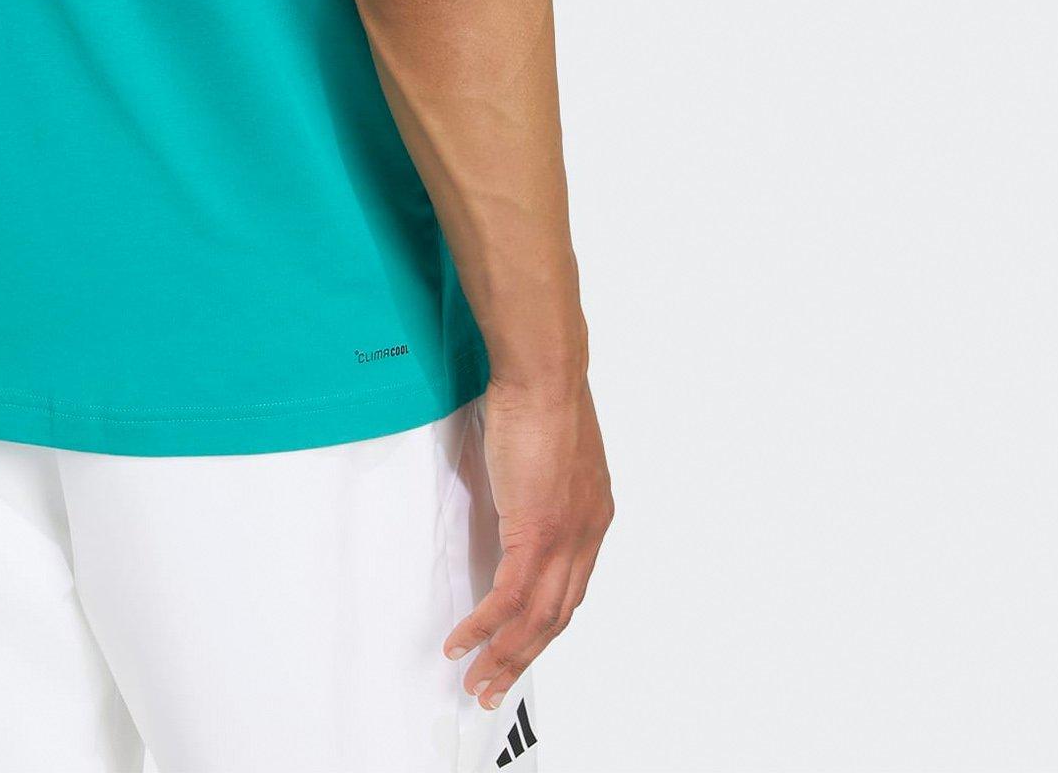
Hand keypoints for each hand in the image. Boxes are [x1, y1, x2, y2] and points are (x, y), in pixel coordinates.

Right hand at [445, 375, 612, 709]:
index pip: (570, 587)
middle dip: (524, 655)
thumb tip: (505, 498)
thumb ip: (529, 484)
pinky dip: (485, 626)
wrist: (544, 373)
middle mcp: (587, 534)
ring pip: (537, 618)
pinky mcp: (537, 532)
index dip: (544, 623)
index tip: (519, 645)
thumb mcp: (540, 451)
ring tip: (477, 681)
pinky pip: (510, 596)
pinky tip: (464, 643)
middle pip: (558, 615)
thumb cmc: (540, 393)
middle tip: (494, 684)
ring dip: (505, 655)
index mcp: (592, 516)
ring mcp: (565, 537)